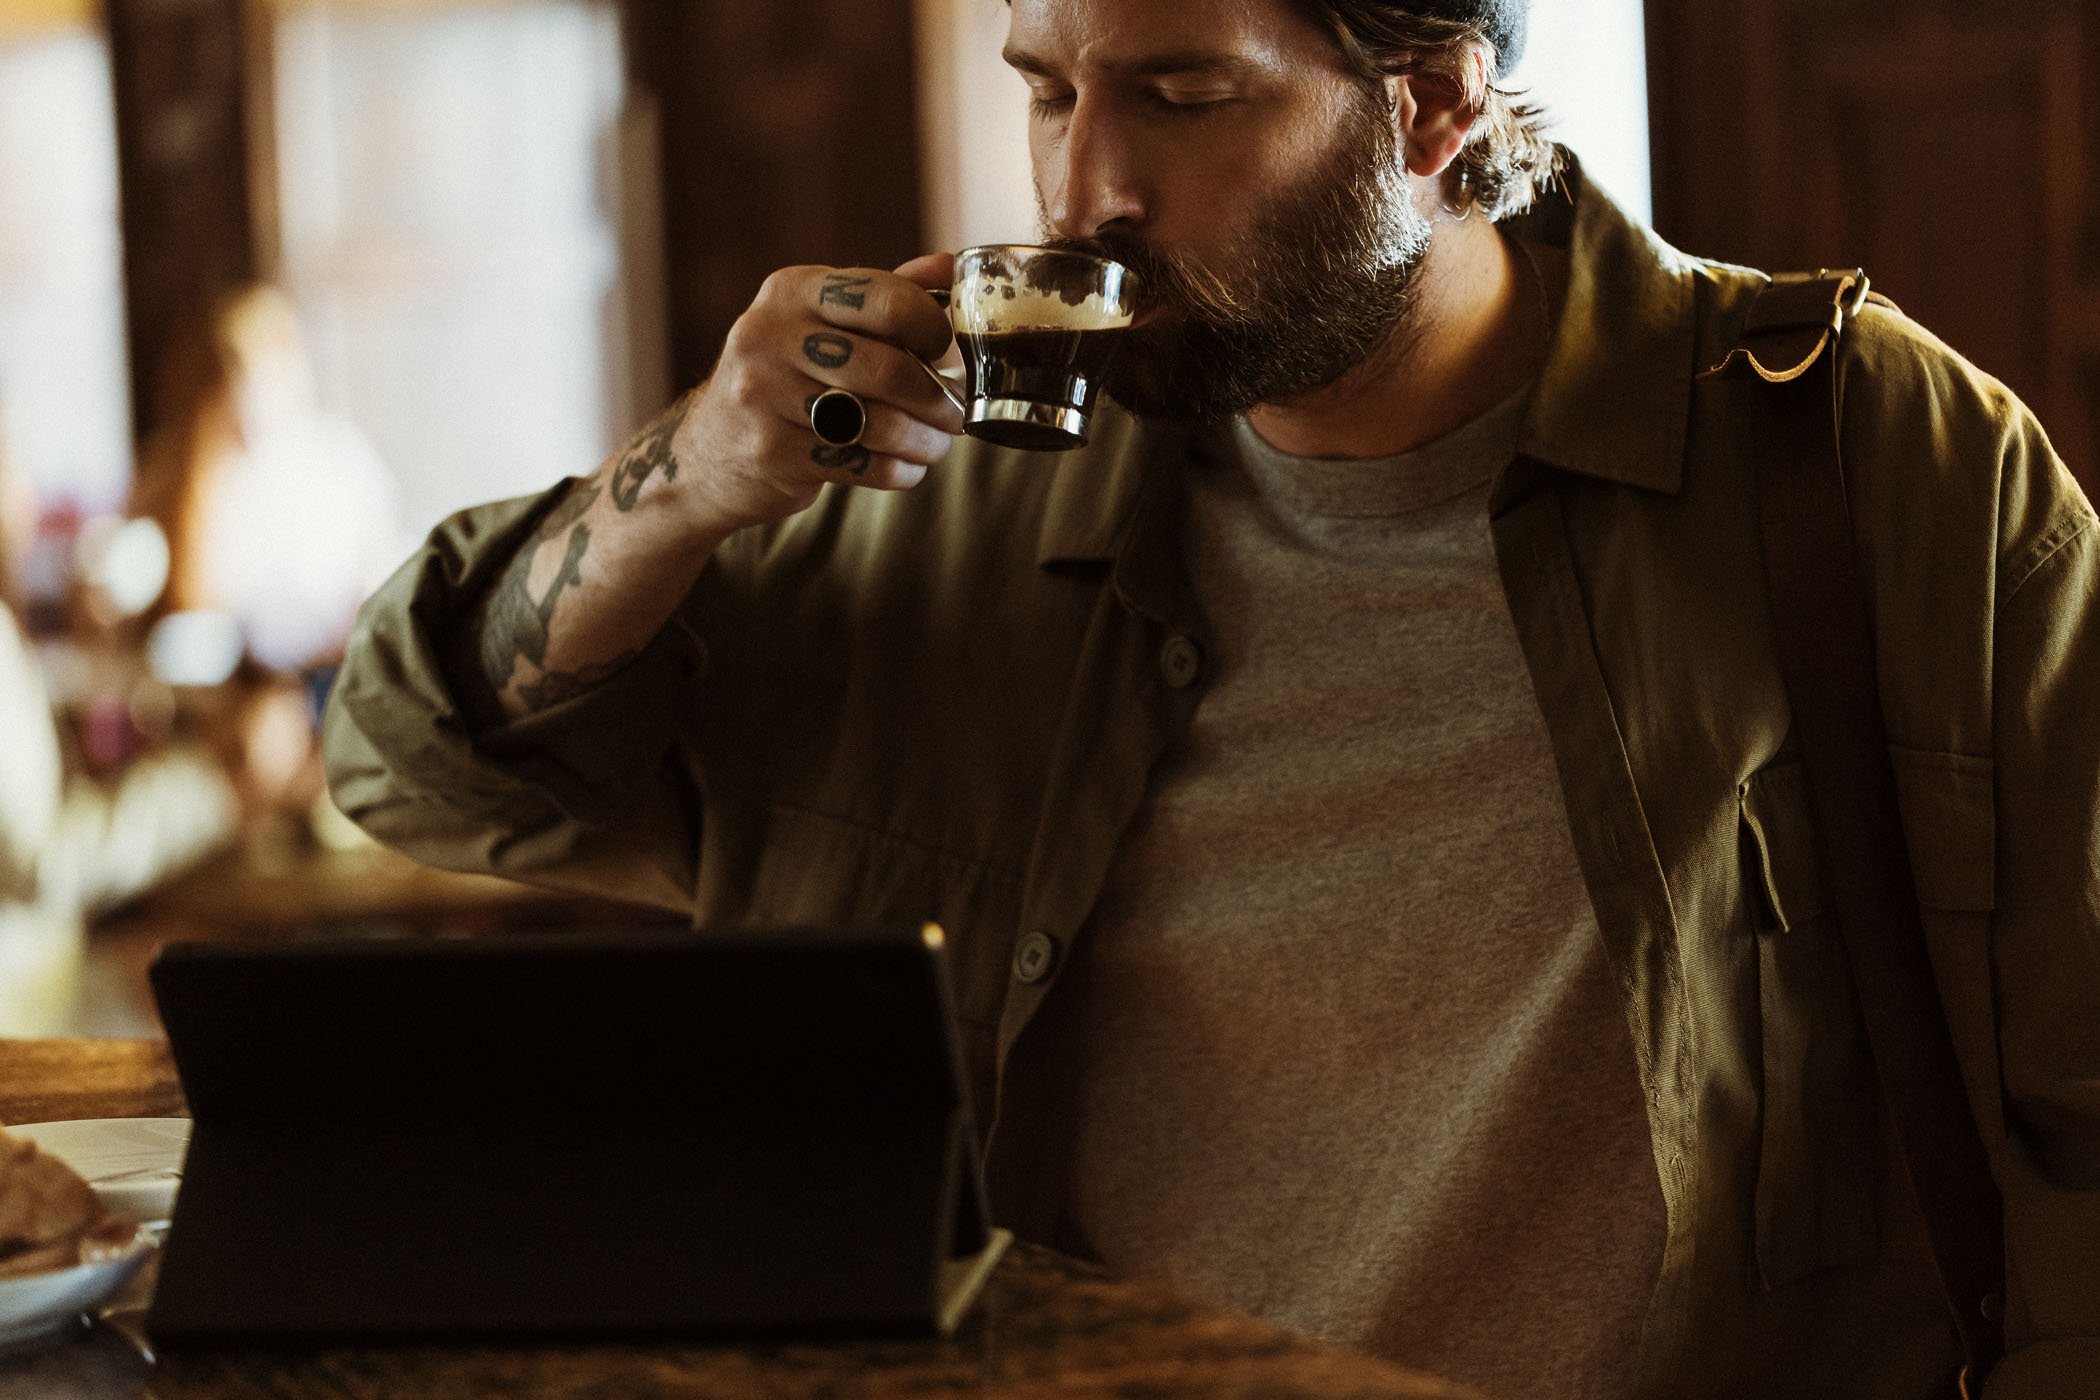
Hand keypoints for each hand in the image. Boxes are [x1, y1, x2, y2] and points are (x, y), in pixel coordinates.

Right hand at [671, 253, 964, 537]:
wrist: (708, 454)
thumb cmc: (785, 379)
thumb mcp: (820, 323)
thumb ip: (885, 296)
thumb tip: (954, 264)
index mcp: (791, 290)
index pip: (887, 299)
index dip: (934, 329)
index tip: (949, 352)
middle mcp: (769, 335)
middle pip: (888, 367)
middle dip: (939, 397)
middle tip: (956, 413)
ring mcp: (763, 395)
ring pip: (879, 421)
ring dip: (924, 440)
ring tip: (936, 445)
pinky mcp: (770, 452)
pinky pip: (860, 463)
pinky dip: (898, 471)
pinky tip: (907, 468)